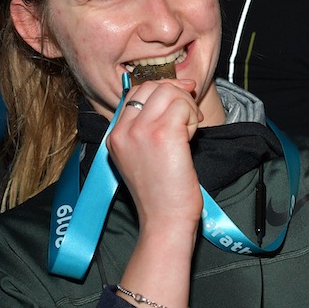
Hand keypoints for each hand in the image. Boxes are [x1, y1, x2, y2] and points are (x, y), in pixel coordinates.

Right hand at [105, 79, 204, 232]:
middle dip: (177, 96)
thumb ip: (149, 127)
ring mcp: (141, 131)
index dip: (163, 91)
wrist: (164, 221)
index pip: (135, 92)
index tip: (182, 99)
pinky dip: (193, 118)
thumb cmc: (161, 193)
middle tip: (189, 117)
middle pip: (152, 87)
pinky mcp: (164, 134)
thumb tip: (175, 90)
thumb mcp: (143, 156)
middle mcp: (123, 131)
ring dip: (187, 107)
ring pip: (169, 92)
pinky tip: (191, 139)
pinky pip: (184, 106)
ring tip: (188, 132)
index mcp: (114, 136)